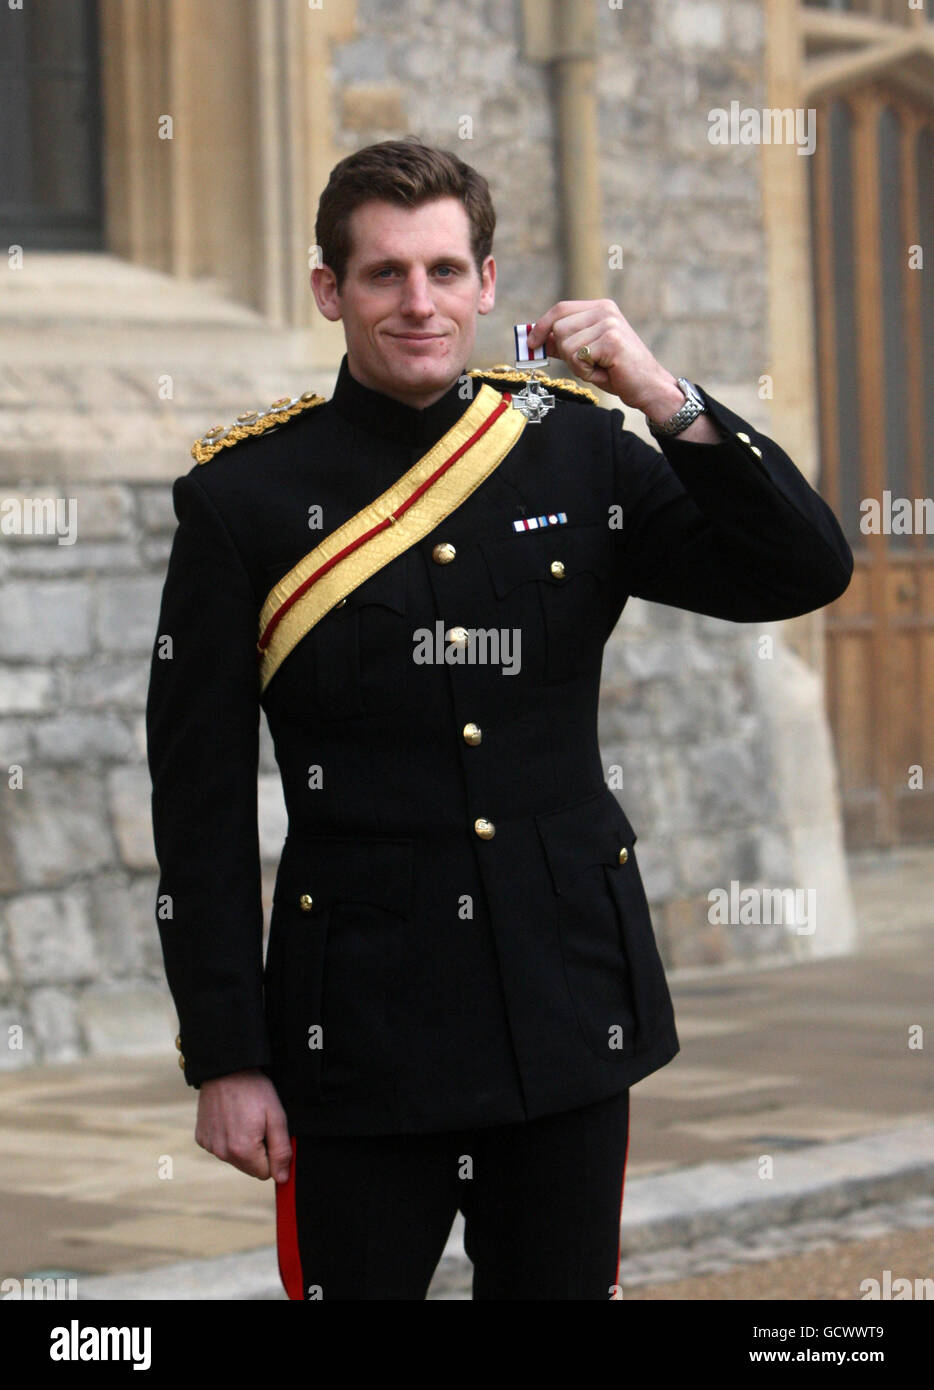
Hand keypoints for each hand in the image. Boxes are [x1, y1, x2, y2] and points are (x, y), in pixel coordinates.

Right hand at [195, 1069, 291, 1182]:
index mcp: (243, 1151)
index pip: (265, 1173)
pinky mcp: (201, 1138)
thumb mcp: (276, 1116)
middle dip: (258, 1152)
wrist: (226, 1069)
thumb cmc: (254, 1090)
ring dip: (242, 1145)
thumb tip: (282, 1178)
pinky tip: (229, 1118)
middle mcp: (223, 1153)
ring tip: (243, 1118)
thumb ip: (281, 1151)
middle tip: (258, 1124)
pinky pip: (220, 1148)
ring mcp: (210, 1146)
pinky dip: (227, 1137)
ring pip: (235, 1159)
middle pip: (249, 1168)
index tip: (270, 1134)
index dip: (272, 1155)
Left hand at [526, 299, 682, 416]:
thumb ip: (564, 343)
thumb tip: (537, 341)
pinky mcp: (611, 340)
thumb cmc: (618, 371)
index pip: (560, 309)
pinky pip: (578, 358)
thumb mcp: (586, 354)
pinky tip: (605, 372)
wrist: (649, 386)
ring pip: (566, 345)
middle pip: (559, 328)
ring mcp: (609, 323)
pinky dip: (586, 372)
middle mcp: (605, 310)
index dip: (541, 326)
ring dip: (577, 365)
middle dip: (565, 353)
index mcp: (600, 308)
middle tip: (587, 364)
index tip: (530, 343)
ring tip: (598, 368)